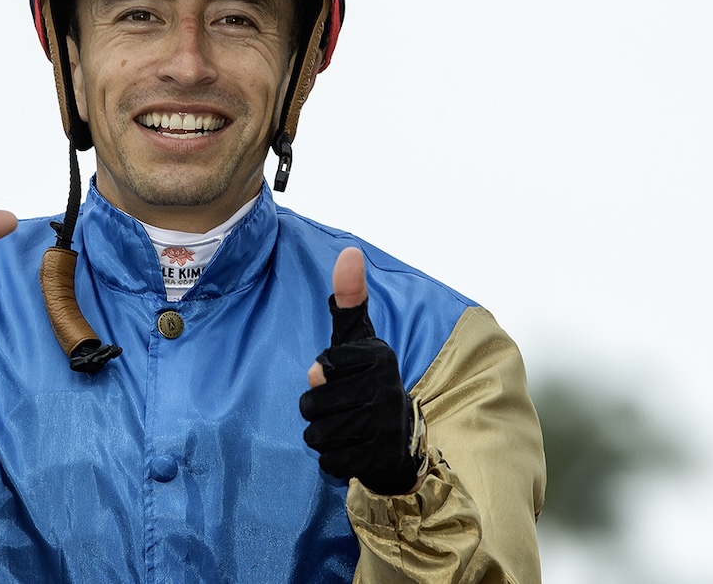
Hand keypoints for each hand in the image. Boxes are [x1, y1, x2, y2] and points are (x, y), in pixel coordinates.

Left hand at [299, 247, 424, 494]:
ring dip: (324, 434)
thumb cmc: (369, 381)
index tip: (345, 377)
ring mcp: (383, 427)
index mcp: (378, 356)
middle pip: (310, 404)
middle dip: (317, 410)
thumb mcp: (360, 338)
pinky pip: (328, 461)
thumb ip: (348, 299)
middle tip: (344, 407)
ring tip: (348, 427)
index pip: (319, 367)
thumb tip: (350, 252)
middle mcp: (384, 389)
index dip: (322, 377)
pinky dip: (335, 459)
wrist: (402, 440)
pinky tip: (354, 449)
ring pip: (315, 434)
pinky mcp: (378, 460)